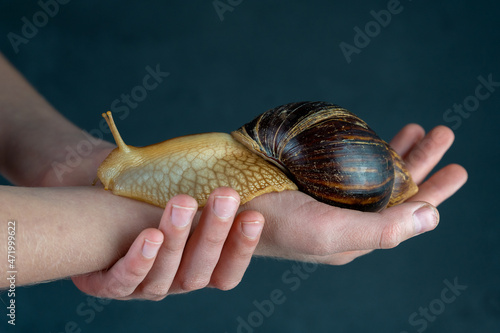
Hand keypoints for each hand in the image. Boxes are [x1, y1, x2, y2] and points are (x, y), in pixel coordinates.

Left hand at [71, 188, 264, 299]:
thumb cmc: (148, 211)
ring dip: (177, 238)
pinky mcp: (109, 285)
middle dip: (214, 231)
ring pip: (164, 274)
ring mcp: (142, 286)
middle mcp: (174, 282)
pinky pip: (124, 280)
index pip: (227, 271)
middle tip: (225, 195)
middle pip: (200, 270)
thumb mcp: (182, 209)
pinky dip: (139, 261)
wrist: (96, 223)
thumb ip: (204, 199)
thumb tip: (243, 168)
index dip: (242, 248)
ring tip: (184, 202)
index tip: (254, 216)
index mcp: (197, 269)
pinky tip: (150, 236)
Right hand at [243, 124, 467, 263]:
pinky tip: (373, 136)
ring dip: (399, 150)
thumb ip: (383, 230)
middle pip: (396, 189)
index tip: (457, 169)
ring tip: (417, 128)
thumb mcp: (332, 234)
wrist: (226, 207)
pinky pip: (348, 161)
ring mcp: (329, 195)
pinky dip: (366, 147)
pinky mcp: (311, 177)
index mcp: (357, 234)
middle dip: (422, 162)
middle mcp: (347, 216)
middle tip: (443, 134)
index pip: (407, 215)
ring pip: (374, 172)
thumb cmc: (277, 225)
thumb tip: (432, 218)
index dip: (435, 192)